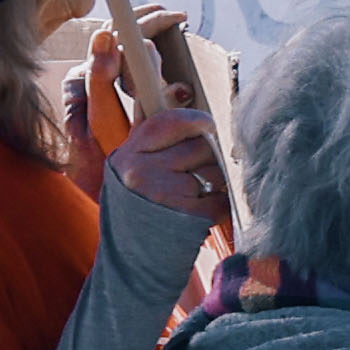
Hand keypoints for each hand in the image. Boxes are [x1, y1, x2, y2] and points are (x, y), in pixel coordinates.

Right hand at [93, 102, 224, 227]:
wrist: (130, 259)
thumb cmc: (136, 208)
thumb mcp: (133, 166)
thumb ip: (155, 134)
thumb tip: (179, 90)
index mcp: (129, 153)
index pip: (175, 120)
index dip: (198, 123)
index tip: (205, 128)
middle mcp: (141, 170)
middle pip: (201, 147)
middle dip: (207, 161)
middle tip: (194, 177)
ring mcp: (163, 193)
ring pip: (214, 172)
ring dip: (216, 184)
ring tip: (196, 197)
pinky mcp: (184, 215)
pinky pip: (220, 200)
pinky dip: (219, 207)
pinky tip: (201, 214)